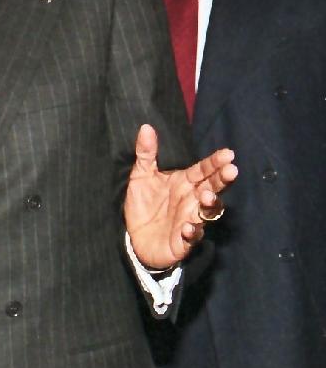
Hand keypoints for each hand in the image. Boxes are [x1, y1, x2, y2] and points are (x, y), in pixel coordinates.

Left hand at [124, 124, 237, 269]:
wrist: (135, 237)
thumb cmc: (144, 204)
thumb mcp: (141, 176)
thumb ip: (146, 153)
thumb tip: (146, 127)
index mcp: (184, 183)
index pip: (203, 170)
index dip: (215, 163)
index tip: (228, 154)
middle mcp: (192, 200)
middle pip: (212, 187)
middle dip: (222, 180)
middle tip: (231, 171)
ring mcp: (190, 220)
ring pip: (208, 212)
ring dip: (210, 204)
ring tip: (207, 196)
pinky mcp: (184, 240)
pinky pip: (193, 237)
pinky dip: (193, 232)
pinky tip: (189, 228)